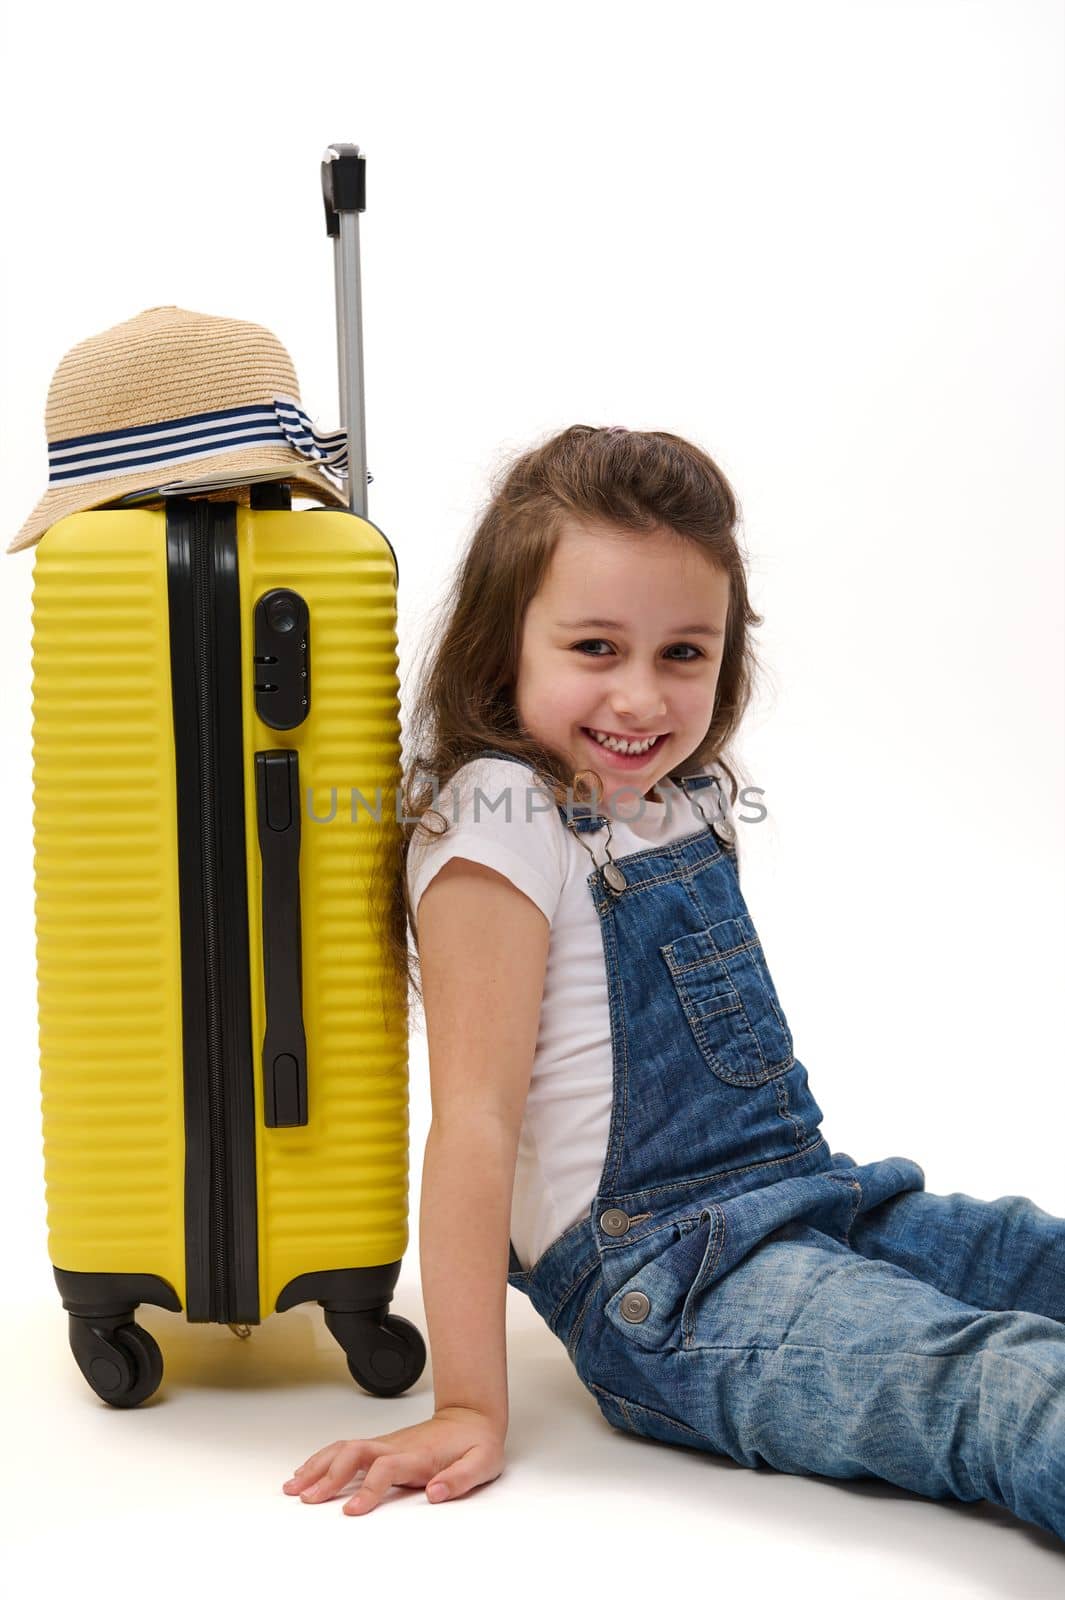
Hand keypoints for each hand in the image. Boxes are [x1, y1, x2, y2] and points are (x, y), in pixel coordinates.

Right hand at [281, 1406, 505, 1514]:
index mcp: (418, 1455)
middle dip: (328, 1476)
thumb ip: (461, 1478)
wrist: (471, 1416)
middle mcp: (396, 1446)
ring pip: (344, 1448)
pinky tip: (308, 1472)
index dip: (367, 1489)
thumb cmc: (476, 1442)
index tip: (351, 1511)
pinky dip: (322, 1459)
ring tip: (294, 1486)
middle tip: (307, 1499)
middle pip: (354, 1454)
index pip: (385, 1469)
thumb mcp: (483, 1462)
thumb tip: (436, 1493)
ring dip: (317, 1465)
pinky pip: (345, 1449)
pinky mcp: (380, 1445)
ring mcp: (386, 1443)